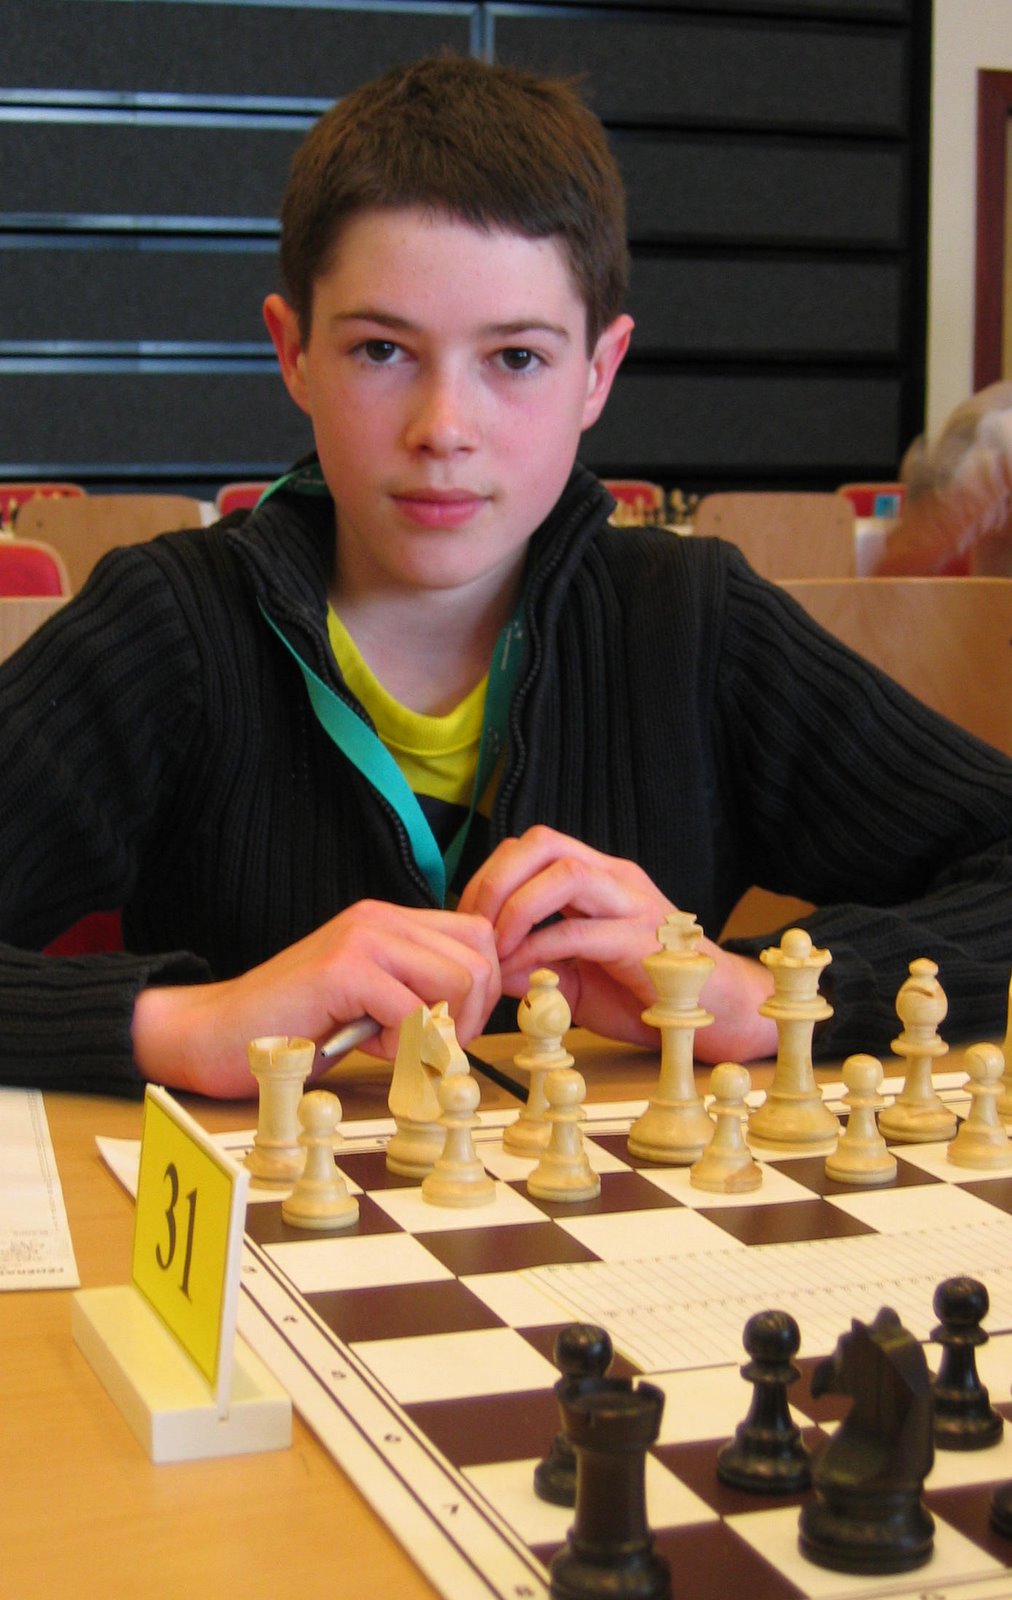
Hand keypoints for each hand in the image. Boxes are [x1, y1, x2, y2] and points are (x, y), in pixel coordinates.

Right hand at [131, 899, 500, 1097]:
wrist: (216, 1034)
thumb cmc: (293, 1028)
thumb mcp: (371, 1003)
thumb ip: (416, 994)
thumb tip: (474, 1017)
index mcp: (391, 922)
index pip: (479, 939)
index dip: (482, 994)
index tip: (450, 1032)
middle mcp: (380, 918)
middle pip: (480, 959)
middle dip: (468, 1018)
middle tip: (429, 1049)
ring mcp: (362, 938)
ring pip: (458, 980)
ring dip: (438, 1030)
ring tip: (395, 1047)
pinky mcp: (342, 968)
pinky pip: (412, 1011)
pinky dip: (402, 1045)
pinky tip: (368, 1049)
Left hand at [459, 825, 775, 1060]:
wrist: (719, 1014)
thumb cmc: (649, 992)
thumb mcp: (579, 978)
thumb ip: (536, 966)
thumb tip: (490, 967)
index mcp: (599, 878)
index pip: (532, 846)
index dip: (490, 875)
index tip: (466, 920)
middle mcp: (616, 878)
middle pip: (543, 842)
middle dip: (495, 880)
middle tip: (474, 927)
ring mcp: (634, 904)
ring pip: (565, 873)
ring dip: (517, 908)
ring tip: (498, 948)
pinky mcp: (645, 941)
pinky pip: (581, 932)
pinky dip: (540, 949)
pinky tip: (522, 974)